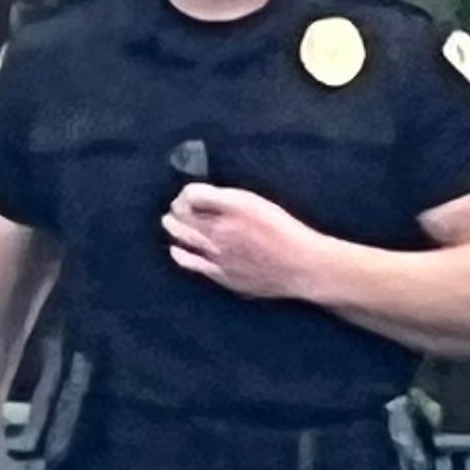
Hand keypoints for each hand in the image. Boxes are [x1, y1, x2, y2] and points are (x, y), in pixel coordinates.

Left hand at [163, 183, 324, 301]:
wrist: (302, 266)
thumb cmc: (285, 231)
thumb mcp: (257, 203)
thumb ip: (226, 198)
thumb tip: (199, 195)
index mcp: (231, 210)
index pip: (192, 196)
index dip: (186, 193)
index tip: (188, 194)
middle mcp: (221, 232)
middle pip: (184, 218)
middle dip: (176, 210)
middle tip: (173, 207)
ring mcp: (219, 256)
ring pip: (185, 239)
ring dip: (173, 229)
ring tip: (168, 222)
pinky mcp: (223, 276)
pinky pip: (193, 264)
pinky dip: (181, 255)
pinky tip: (176, 251)